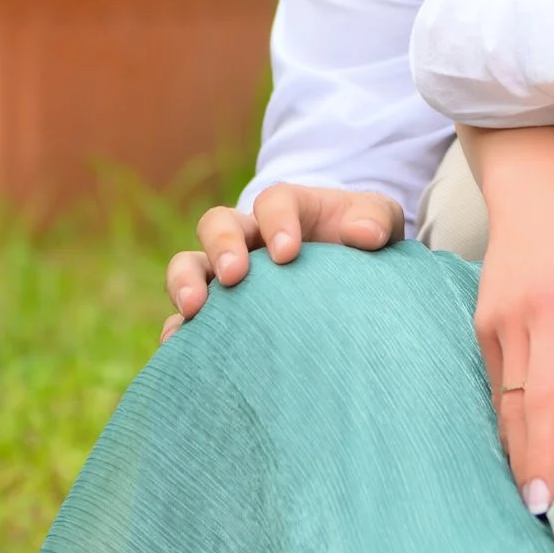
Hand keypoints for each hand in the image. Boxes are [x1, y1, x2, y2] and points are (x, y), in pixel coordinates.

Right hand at [159, 183, 404, 341]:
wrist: (352, 285)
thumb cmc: (363, 246)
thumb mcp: (377, 223)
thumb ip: (375, 220)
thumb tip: (364, 235)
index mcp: (287, 210)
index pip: (273, 202)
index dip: (276, 221)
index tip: (289, 252)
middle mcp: (249, 237)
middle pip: (217, 224)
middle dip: (222, 246)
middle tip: (235, 276)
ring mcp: (227, 275)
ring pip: (188, 264)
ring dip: (185, 282)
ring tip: (195, 309)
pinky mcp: (218, 313)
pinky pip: (182, 318)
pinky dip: (176, 329)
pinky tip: (179, 350)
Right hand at [478, 176, 553, 513]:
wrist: (535, 195)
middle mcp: (546, 310)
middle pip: (541, 391)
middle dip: (544, 452)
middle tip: (551, 504)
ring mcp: (510, 318)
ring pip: (510, 395)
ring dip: (520, 450)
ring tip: (530, 497)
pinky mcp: (486, 323)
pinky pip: (495, 383)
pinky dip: (504, 424)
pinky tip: (517, 459)